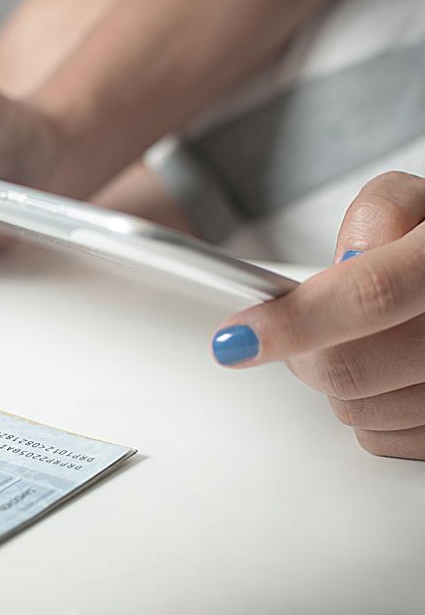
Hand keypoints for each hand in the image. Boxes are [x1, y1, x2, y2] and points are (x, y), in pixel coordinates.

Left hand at [211, 172, 424, 459]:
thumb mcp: (418, 203)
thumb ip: (377, 216)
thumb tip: (342, 262)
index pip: (370, 296)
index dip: (295, 320)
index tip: (237, 337)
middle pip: (349, 369)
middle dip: (305, 350)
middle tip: (300, 325)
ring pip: (357, 411)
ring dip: (338, 382)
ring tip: (366, 342)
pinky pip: (380, 441)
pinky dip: (367, 412)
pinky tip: (385, 376)